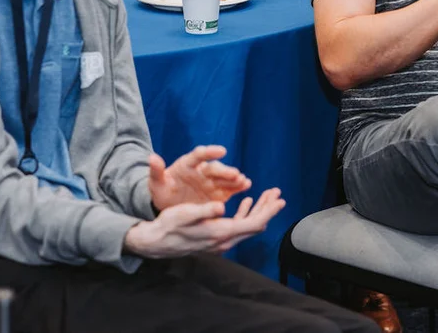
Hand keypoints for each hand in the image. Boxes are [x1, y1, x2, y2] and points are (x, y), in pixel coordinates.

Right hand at [124, 188, 284, 258]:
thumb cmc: (170, 225)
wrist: (157, 242)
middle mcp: (224, 240)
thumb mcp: (185, 214)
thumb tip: (222, 207)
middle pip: (255, 226)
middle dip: (267, 209)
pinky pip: (237, 226)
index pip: (253, 224)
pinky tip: (246, 202)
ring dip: (258, 210)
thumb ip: (205, 211)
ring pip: (248, 226)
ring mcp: (221, 241)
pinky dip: (245, 214)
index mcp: (220, 232)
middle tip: (277, 194)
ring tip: (267, 195)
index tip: (279, 199)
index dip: (268, 211)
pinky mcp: (216, 238)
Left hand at [148, 145, 250, 210]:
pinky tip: (246, 185)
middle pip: (215, 168)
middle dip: (225, 170)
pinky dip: (238, 186)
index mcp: (187, 164)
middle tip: (235, 174)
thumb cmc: (162, 192)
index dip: (210, 152)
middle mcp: (202, 171)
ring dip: (234, 178)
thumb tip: (152, 157)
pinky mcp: (218, 193)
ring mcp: (211, 181)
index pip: (199, 155)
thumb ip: (156, 172)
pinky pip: (229, 188)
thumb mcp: (156, 184)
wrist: (169, 206)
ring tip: (243, 181)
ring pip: (224, 178)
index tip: (222, 151)